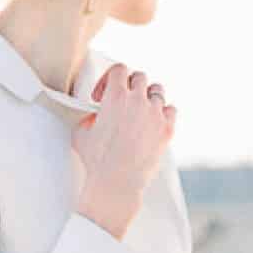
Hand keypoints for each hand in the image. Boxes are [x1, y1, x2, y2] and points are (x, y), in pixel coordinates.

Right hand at [72, 63, 175, 238]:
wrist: (117, 183)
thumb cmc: (97, 161)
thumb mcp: (81, 132)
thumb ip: (89, 116)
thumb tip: (95, 116)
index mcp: (115, 97)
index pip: (119, 69)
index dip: (110, 79)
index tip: (104, 94)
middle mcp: (138, 101)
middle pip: (140, 77)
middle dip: (130, 86)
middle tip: (123, 101)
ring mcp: (155, 114)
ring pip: (158, 91)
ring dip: (149, 96)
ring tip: (141, 109)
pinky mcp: (167, 129)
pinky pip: (172, 110)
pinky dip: (164, 112)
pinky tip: (154, 122)